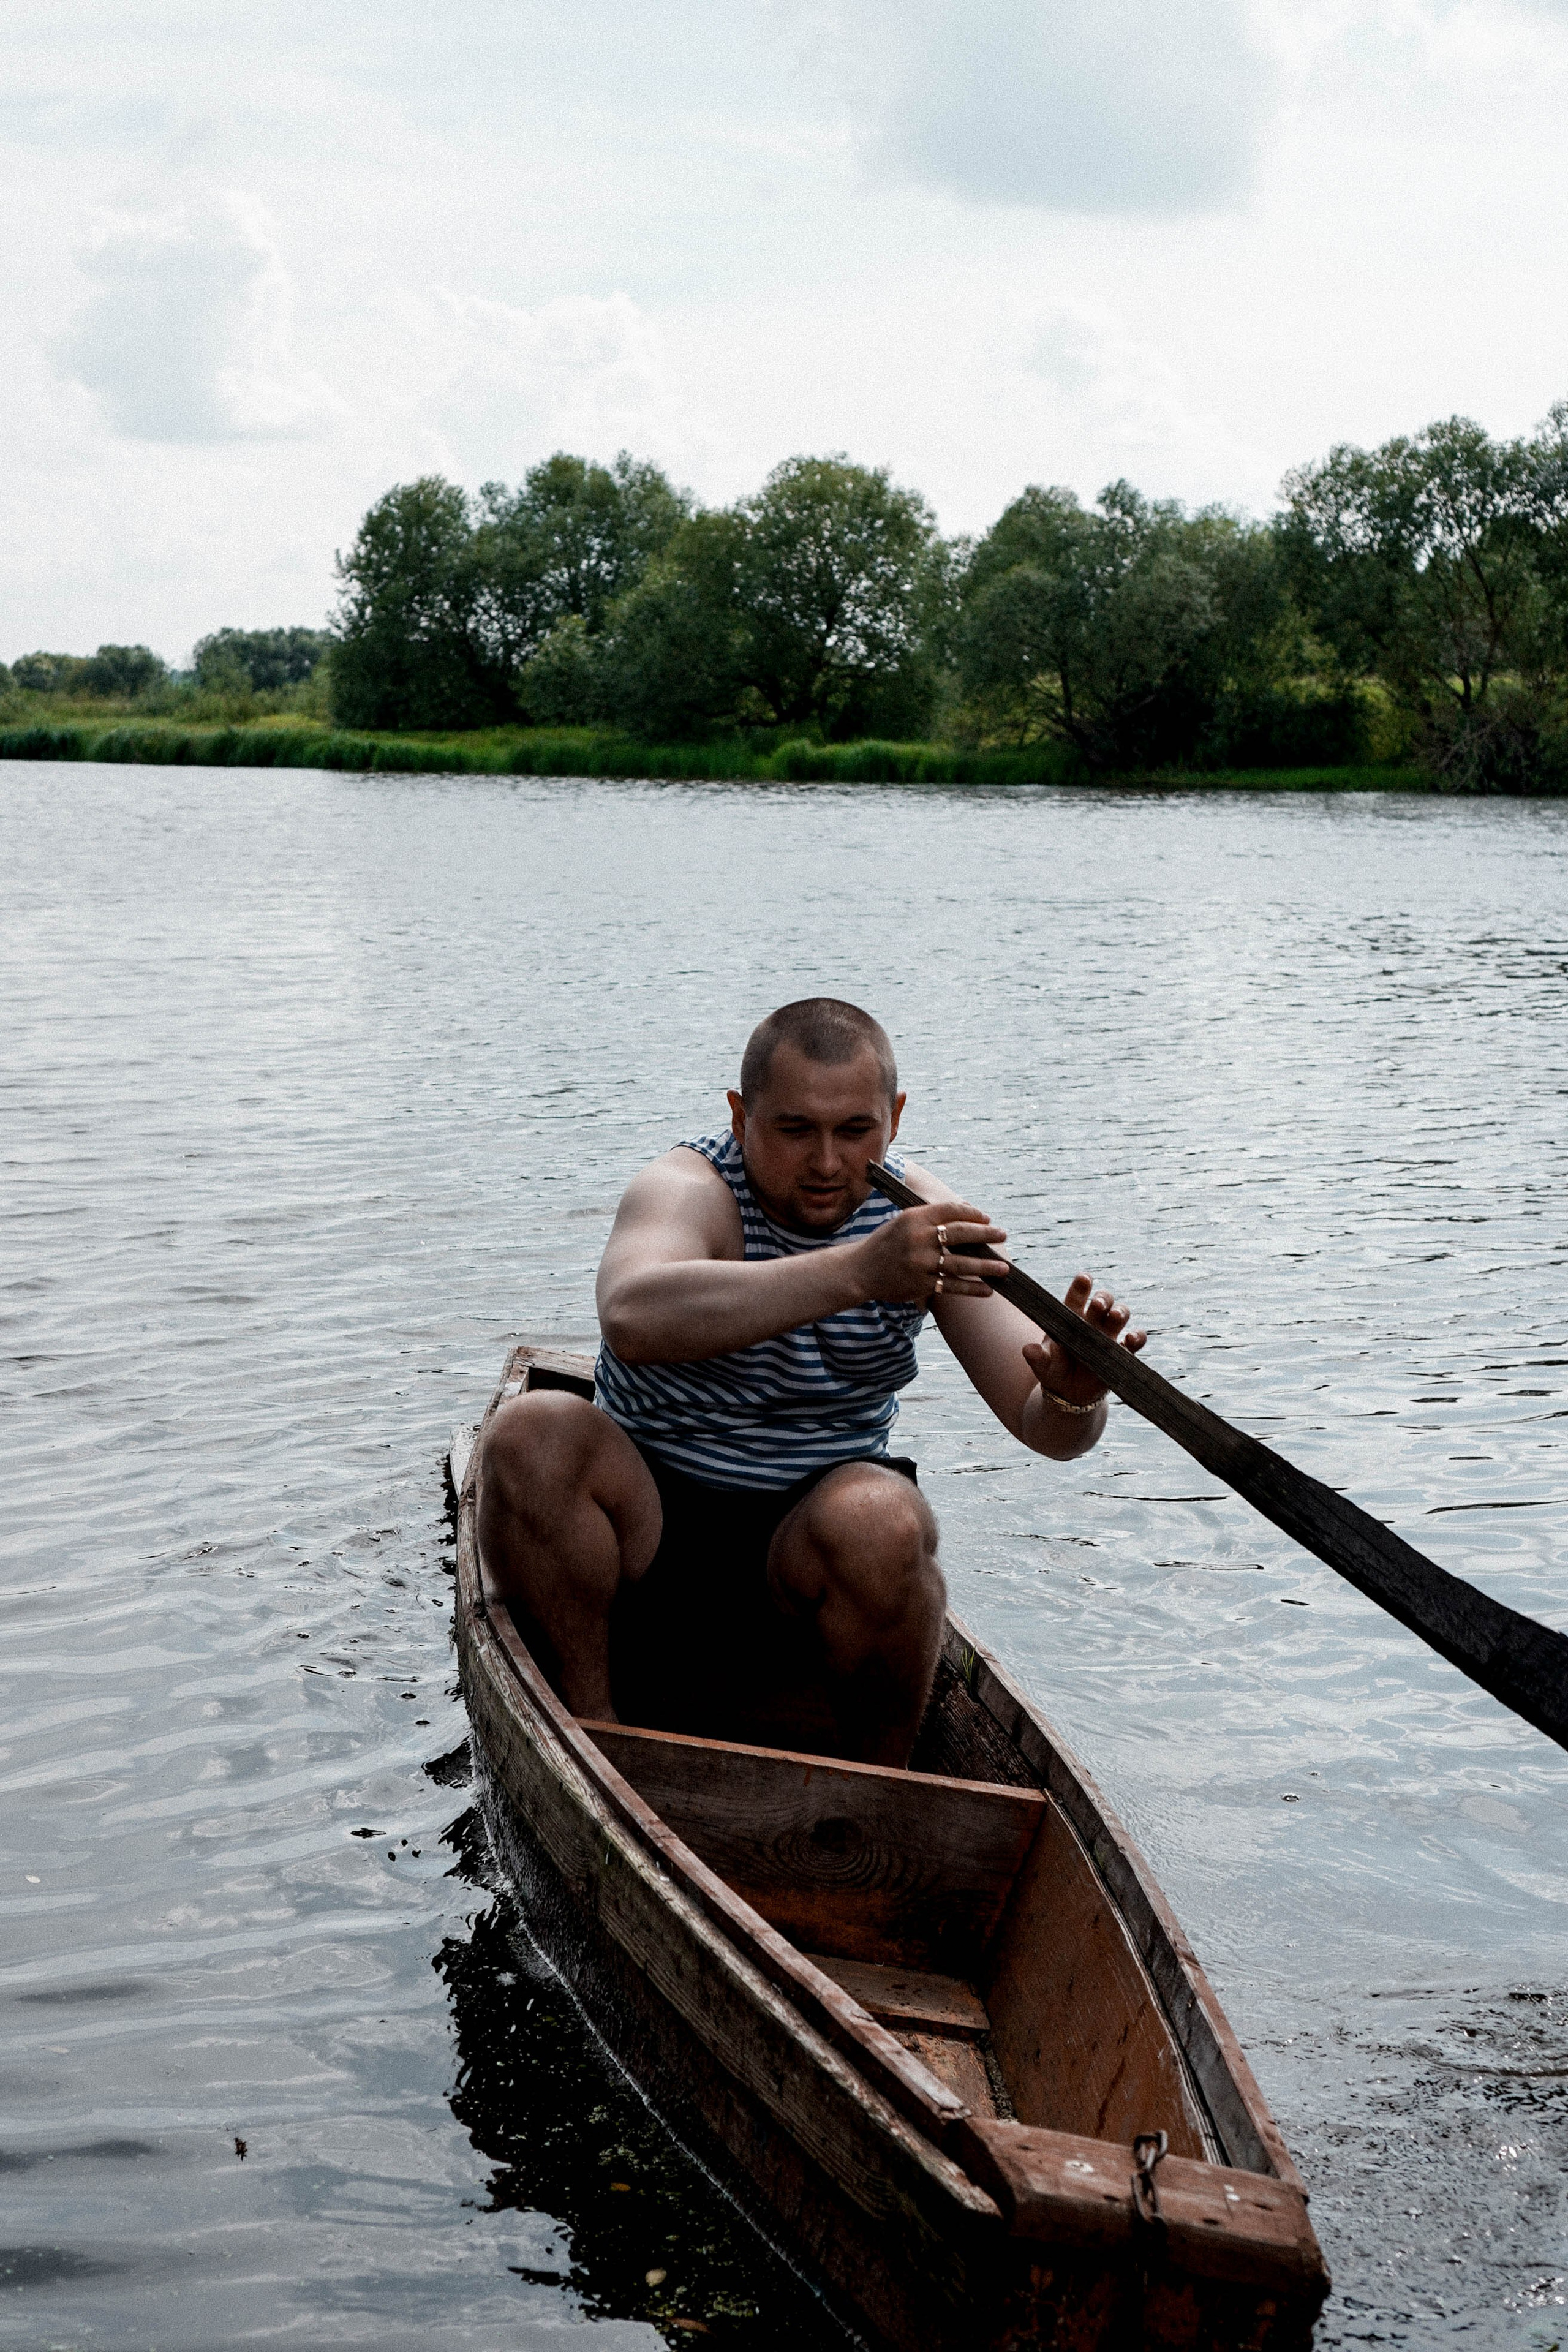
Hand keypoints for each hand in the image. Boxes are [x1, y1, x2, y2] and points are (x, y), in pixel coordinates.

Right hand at [855, 1200, 1010, 1305]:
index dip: (972, 1214)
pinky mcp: (921, 1284)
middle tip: (1002, 1235)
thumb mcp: (903, 1222)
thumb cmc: (886, 1244)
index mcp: (914, 1218)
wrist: (860, 1270)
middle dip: (986, 1235)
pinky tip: (987, 1290)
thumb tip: (967, 1213)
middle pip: (961, 1234)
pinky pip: (952, 1286)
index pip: (950, 1210)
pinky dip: (972, 1289)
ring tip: (1004, 1268)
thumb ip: (930, 1218)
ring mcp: (920, 1262)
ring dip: (986, 1266)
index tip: (987, 1218)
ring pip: (961, 1263)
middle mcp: (918, 1238)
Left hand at [1021, 1275, 1146, 1409]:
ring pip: (1120, 1315)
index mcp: (1071, 1318)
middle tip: (1098, 1304)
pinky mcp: (1122, 1352)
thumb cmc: (1054, 1371)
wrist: (1069, 1394)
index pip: (1076, 1297)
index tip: (1084, 1278)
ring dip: (1120, 1312)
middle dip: (1103, 1299)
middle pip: (1103, 1301)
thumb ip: (1037, 1357)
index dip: (1081, 1286)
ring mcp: (1108, 1335)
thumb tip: (1028, 1350)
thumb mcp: (1043, 1366)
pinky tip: (1131, 1339)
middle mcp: (1092, 1322)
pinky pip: (1135, 1340)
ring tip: (1115, 1317)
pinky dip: (1137, 1337)